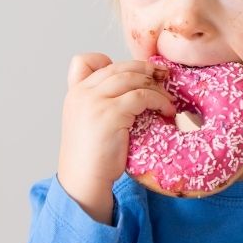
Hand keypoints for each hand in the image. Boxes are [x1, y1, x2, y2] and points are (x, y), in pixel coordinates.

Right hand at [57, 53, 176, 221]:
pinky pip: (142, 96)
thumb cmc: (92, 157)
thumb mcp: (89, 122)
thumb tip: (132, 89)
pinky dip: (159, 101)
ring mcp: (94, 102)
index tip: (139, 73)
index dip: (114, 63)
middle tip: (164, 78)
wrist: (83, 181)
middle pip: (119, 67)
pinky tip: (167, 111)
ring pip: (133, 78)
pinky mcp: (109, 114)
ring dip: (156, 87)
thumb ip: (99, 103)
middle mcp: (82, 93)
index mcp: (75, 93)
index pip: (87, 60)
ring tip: (168, 100)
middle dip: (145, 70)